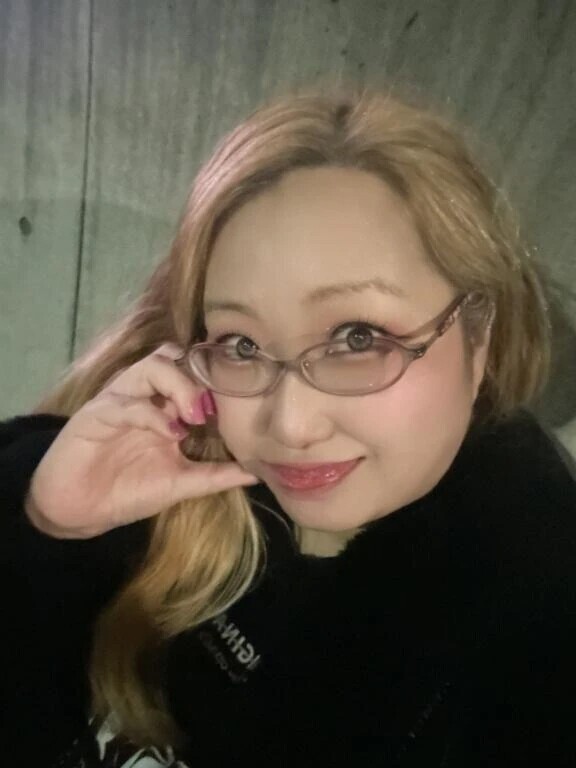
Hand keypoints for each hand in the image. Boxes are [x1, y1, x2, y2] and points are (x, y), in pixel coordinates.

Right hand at [25, 343, 257, 537]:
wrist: (80, 510)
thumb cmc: (129, 490)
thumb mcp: (181, 483)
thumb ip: (216, 476)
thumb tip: (257, 474)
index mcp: (164, 405)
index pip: (191, 371)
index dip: (214, 378)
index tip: (236, 400)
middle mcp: (143, 396)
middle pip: (173, 357)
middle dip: (198, 377)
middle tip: (208, 412)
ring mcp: (120, 401)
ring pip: (151, 366)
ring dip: (178, 385)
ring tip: (192, 417)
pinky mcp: (95, 415)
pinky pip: (126, 402)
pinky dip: (151, 415)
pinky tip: (170, 434)